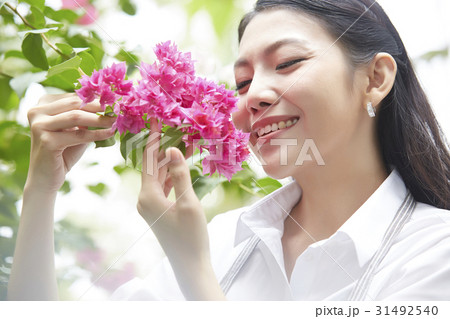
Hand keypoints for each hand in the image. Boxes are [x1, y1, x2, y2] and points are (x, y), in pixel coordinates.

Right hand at [26, 93, 115, 192]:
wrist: (45, 178)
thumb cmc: (63, 153)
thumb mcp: (75, 130)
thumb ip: (86, 117)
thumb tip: (110, 105)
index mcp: (43, 104)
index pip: (74, 96)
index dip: (96, 98)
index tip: (115, 99)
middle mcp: (36, 111)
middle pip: (75, 103)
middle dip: (99, 106)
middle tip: (118, 108)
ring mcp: (39, 125)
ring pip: (76, 116)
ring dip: (100, 118)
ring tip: (117, 120)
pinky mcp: (46, 140)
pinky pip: (78, 134)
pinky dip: (97, 133)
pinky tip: (110, 133)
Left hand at [136, 119, 208, 264]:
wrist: (190, 264)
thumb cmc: (191, 236)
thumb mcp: (188, 203)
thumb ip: (179, 175)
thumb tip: (172, 149)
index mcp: (147, 196)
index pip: (147, 160)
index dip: (153, 139)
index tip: (156, 119)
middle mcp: (144, 199)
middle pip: (152, 166)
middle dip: (163, 147)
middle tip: (174, 126)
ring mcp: (151, 206)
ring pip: (159, 176)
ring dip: (169, 161)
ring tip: (182, 141)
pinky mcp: (159, 210)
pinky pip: (164, 186)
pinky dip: (172, 174)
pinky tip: (182, 165)